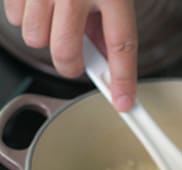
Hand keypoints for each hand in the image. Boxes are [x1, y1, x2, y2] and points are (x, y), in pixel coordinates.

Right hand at [4, 0, 137, 111]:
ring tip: (54, 16)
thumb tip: (100, 59)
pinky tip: (37, 2)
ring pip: (33, 38)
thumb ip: (107, 22)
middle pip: (65, 52)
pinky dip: (24, 17)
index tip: (124, 103)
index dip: (123, 79)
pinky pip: (12, 18)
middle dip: (70, 65)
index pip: (121, 45)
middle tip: (74, 60)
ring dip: (44, 36)